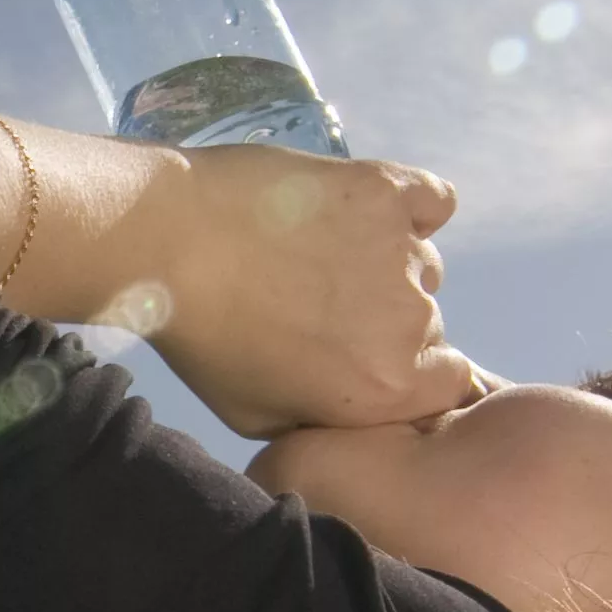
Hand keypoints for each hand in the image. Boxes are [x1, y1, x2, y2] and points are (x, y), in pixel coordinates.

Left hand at [132, 147, 482, 437]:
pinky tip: (371, 209)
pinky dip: (411, 206)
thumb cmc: (205, 341)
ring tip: (320, 252)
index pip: (444, 385)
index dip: (406, 374)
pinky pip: (432, 201)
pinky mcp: (387, 189)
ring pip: (422, 264)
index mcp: (388, 388)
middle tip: (322, 302)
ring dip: (387, 264)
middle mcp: (412, 322)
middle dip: (386, 321)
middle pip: (429, 325)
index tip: (362, 356)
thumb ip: (326, 422)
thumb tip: (353, 409)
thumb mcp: (259, 421)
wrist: (167, 242)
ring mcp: (403, 250)